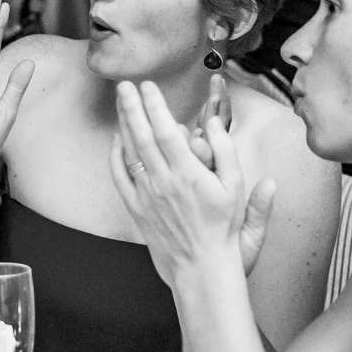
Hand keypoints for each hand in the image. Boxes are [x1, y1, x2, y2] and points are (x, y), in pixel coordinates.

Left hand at [109, 80, 275, 283]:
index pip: (167, 131)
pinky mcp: (137, 208)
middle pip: (142, 136)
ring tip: (120, 103)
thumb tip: (214, 125)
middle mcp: (163, 182)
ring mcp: (147, 195)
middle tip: (125, 85)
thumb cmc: (222, 230)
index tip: (149, 87)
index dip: (155, 106)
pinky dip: (116, 156)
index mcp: (188, 174)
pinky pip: (121, 176)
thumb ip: (226, 153)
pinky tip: (117, 140)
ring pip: (130, 152)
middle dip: (132, 106)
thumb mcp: (236, 189)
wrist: (202, 267)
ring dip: (124, 124)